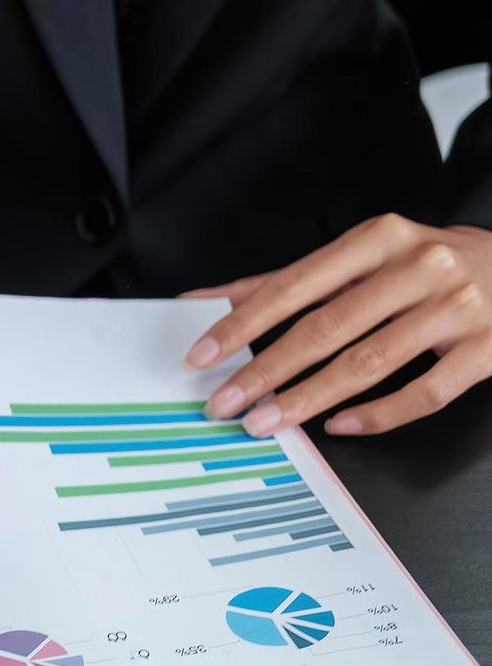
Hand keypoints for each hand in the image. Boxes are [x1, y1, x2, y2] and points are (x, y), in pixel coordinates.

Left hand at [183, 214, 491, 435]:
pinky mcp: (488, 349)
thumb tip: (205, 301)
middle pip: (327, 328)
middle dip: (266, 370)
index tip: (201, 356)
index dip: (243, 324)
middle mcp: (418, 268)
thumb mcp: (363, 256)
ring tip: (265, 422)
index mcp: (378, 239)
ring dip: (308, 398)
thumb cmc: (426, 265)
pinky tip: (339, 426)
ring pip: (370, 362)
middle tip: (224, 403)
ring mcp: (457, 308)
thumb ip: (286, 280)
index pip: (294, 285)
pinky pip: (426, 393)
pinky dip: (378, 415)